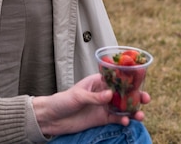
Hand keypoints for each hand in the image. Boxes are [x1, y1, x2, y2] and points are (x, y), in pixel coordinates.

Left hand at [32, 74, 150, 135]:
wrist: (53, 118)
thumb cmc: (63, 100)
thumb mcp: (78, 96)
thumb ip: (94, 96)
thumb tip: (110, 95)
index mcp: (96, 81)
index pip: (114, 77)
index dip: (127, 78)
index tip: (139, 81)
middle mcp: (102, 93)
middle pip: (122, 93)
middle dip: (135, 95)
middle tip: (146, 99)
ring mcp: (103, 106)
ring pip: (122, 107)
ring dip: (133, 110)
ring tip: (140, 115)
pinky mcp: (102, 119)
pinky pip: (116, 119)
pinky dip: (124, 120)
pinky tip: (126, 122)